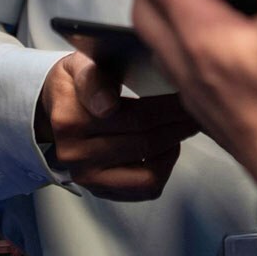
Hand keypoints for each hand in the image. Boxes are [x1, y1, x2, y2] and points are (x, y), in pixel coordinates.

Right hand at [34, 51, 199, 199]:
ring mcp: (87, 175)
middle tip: (198, 105)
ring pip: (148, 170)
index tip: (186, 95)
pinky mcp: (100, 191)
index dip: (167, 107)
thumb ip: (93, 77)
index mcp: (70, 118)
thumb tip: (106, 105)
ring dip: (174, 145)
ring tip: (186, 124)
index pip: (131, 116)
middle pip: (144, 141)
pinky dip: (164, 168)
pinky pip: (144, 188)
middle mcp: (75, 153)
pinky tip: (168, 146)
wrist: (57, 110)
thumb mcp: (81, 65)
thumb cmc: (77, 83)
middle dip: (179, 122)